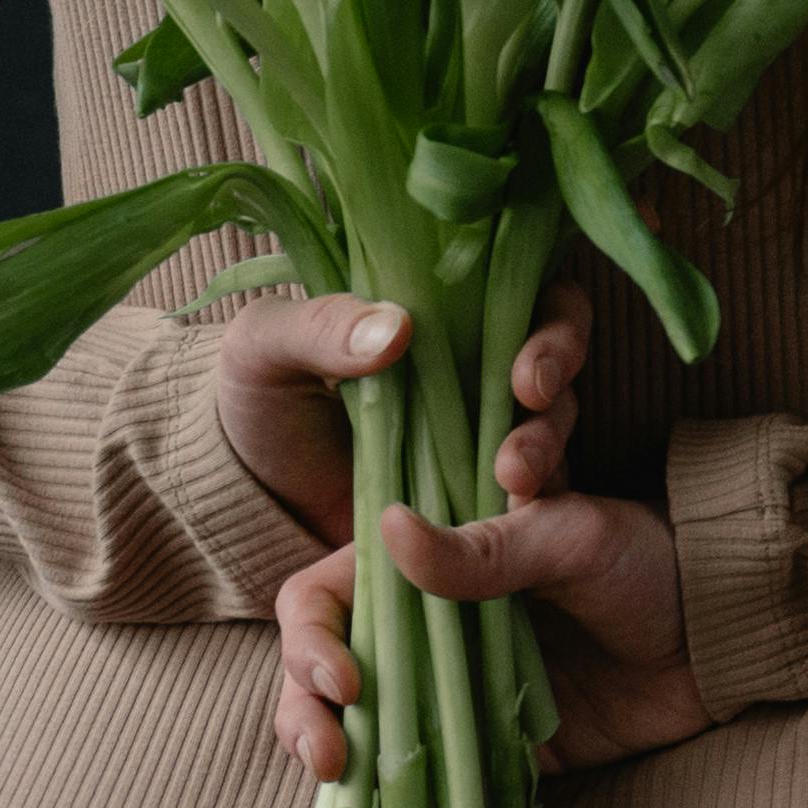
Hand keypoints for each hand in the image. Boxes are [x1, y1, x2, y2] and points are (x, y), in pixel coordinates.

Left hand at [216, 281, 594, 536]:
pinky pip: (534, 489)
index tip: (529, 368)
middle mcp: (478, 363)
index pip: (529, 292)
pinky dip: (533, 499)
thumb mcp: (264, 350)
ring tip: (514, 478)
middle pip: (560, 352)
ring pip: (554, 421)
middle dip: (559, 373)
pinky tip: (511, 514)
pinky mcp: (481, 491)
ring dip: (548, 443)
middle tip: (531, 403)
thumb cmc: (256, 402)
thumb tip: (397, 329)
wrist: (248, 496)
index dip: (555, 321)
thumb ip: (319, 327)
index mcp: (440, 309)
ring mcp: (484, 429)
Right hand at [267, 483, 706, 807]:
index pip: (324, 604)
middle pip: (325, 694)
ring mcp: (454, 710)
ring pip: (367, 764)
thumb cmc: (654, 561)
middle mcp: (423, 644)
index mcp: (422, 573)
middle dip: (308, 732)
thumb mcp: (576, 537)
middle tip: (331, 765)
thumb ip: (489, 546)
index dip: (310, 645)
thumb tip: (391, 529)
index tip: (345, 686)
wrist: (727, 632)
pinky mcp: (496, 766)